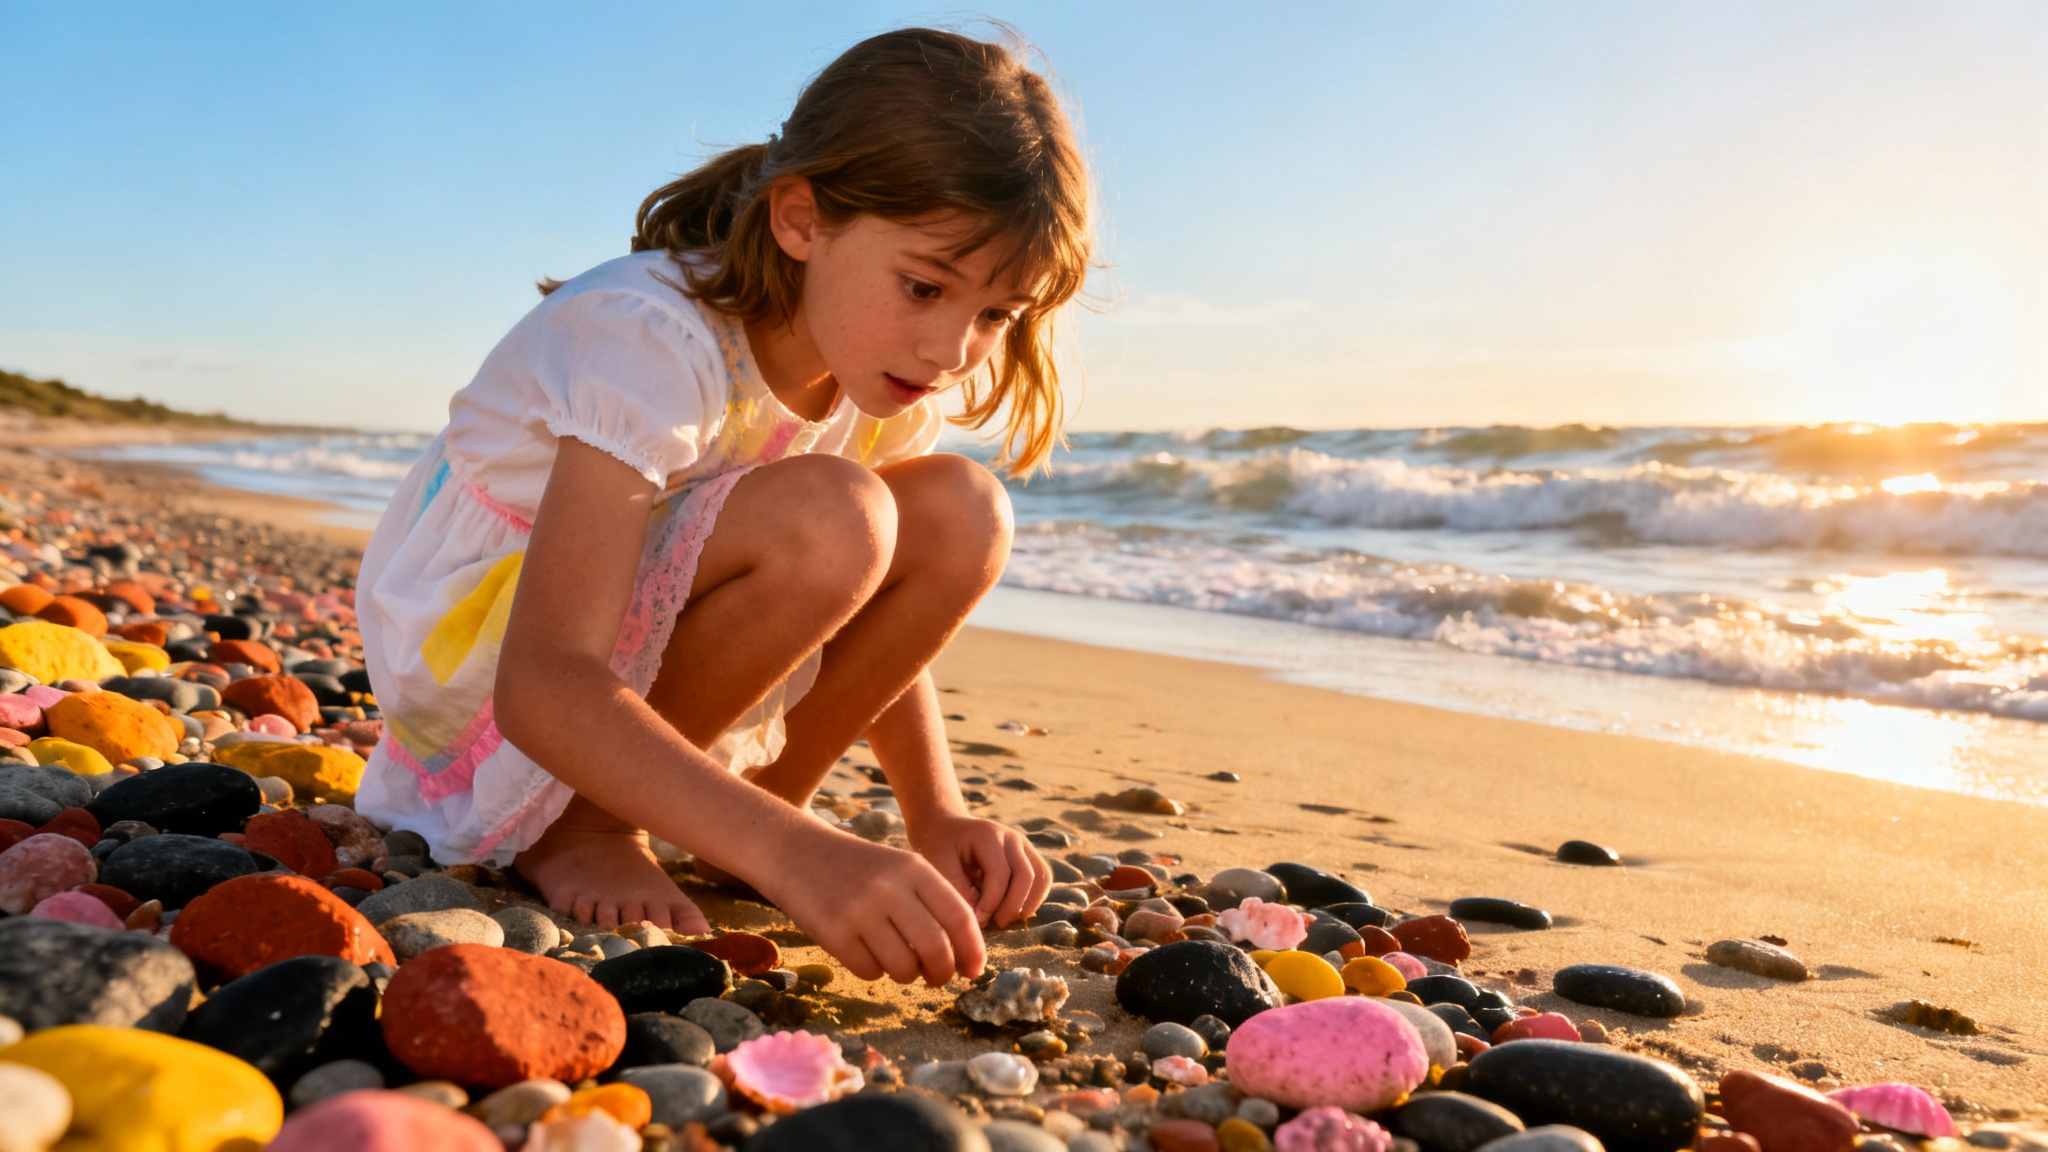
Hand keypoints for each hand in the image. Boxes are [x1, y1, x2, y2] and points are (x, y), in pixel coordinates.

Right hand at [758, 823, 985, 985]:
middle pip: (936, 948)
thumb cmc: (858, 868)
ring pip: (904, 967)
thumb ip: (931, 905)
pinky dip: (873, 970)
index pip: (959, 917)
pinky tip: (864, 952)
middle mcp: (890, 887)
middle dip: (942, 972)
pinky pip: (870, 971)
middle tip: (937, 977)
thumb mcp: (899, 869)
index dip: (973, 950)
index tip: (975, 970)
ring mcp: (860, 910)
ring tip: (897, 960)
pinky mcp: (833, 932)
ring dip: (906, 974)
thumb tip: (962, 959)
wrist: (796, 851)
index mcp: (914, 868)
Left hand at [910, 813, 1053, 928]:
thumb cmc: (939, 848)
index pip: (1000, 873)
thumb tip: (978, 917)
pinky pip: (1043, 878)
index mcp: (988, 834)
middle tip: (994, 925)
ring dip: (1027, 904)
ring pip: (1041, 878)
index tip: (975, 922)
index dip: (991, 903)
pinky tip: (1012, 911)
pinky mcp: (1029, 855)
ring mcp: (1024, 845)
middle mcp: (1011, 837)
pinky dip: (1033, 898)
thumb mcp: (938, 864)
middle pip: (1026, 876)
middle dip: (1012, 907)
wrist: (946, 829)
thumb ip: (956, 888)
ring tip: (1004, 919)